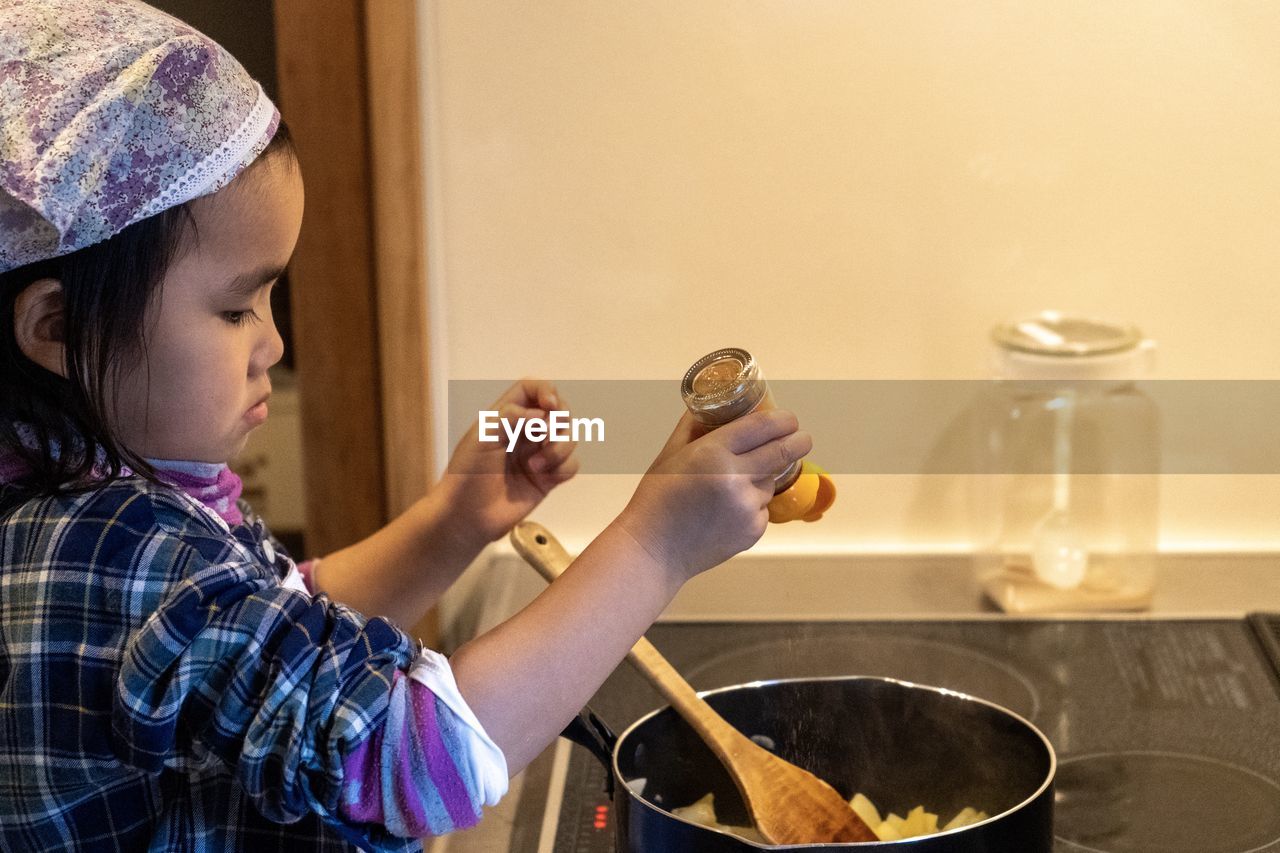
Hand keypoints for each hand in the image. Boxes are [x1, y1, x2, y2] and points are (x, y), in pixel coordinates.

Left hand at [440, 378, 579, 543]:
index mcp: (505, 417)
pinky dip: (563, 468)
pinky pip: (571, 465)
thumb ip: (510, 417)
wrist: (466, 516)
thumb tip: (542, 415)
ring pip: (569, 438)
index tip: (551, 404)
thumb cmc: (466, 475)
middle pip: (559, 411)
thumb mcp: (481, 436)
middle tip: (546, 436)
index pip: (532, 389)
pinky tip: (542, 477)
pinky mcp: (547, 479)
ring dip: (559, 449)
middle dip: (560, 420)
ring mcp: (538, 455)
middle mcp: (525, 433)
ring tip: (535, 466)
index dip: (546, 390)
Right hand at [613, 408, 810, 583]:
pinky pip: (764, 507)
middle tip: (802, 438)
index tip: (790, 419)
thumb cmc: (658, 499)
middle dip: (798, 441)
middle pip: (783, 452)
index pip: (762, 426)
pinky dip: (754, 504)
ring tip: (731, 487)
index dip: (784, 420)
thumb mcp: (671, 453)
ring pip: (770, 482)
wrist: (654, 549)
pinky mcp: (753, 530)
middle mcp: (734, 478)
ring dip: (763, 477)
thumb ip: (695, 426)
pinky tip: (727, 510)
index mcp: (712, 453)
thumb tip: (719, 406)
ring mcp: (747, 507)